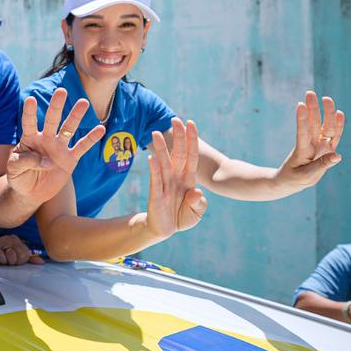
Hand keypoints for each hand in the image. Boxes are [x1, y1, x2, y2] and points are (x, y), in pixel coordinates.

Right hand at [0, 234, 43, 265]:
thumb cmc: (1, 253)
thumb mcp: (16, 255)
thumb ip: (29, 258)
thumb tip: (41, 262)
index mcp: (18, 241)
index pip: (26, 254)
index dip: (21, 261)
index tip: (15, 260)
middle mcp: (11, 238)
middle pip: (21, 256)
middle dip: (14, 262)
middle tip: (8, 260)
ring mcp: (2, 241)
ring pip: (11, 257)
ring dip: (6, 262)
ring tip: (3, 259)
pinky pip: (2, 257)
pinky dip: (0, 260)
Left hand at [5, 88, 106, 204]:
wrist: (30, 193)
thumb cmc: (18, 176)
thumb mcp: (13, 169)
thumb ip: (25, 161)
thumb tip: (46, 161)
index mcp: (29, 138)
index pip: (29, 123)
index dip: (29, 112)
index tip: (30, 99)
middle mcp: (46, 139)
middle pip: (52, 120)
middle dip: (56, 106)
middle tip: (61, 91)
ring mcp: (59, 148)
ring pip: (68, 129)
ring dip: (76, 116)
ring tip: (83, 103)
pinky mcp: (70, 159)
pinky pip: (82, 147)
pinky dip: (91, 139)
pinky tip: (100, 129)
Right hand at [145, 118, 206, 240]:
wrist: (165, 230)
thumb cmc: (182, 216)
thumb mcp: (196, 212)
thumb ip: (198, 203)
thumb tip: (196, 193)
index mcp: (188, 179)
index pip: (191, 155)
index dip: (191, 140)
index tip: (190, 123)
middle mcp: (176, 177)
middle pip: (178, 154)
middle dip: (177, 137)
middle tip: (175, 120)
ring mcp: (165, 184)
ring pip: (164, 162)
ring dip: (161, 148)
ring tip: (156, 133)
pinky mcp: (155, 195)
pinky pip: (155, 179)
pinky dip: (154, 169)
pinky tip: (151, 158)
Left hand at [276, 91, 344, 189]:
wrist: (291, 181)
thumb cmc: (295, 178)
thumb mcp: (305, 176)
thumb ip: (321, 165)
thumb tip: (338, 155)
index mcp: (302, 150)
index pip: (302, 132)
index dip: (302, 119)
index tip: (300, 105)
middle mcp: (311, 144)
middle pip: (314, 124)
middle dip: (314, 109)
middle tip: (310, 93)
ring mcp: (319, 145)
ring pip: (323, 126)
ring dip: (325, 112)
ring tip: (325, 98)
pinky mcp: (326, 149)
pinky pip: (334, 136)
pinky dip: (337, 125)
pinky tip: (339, 114)